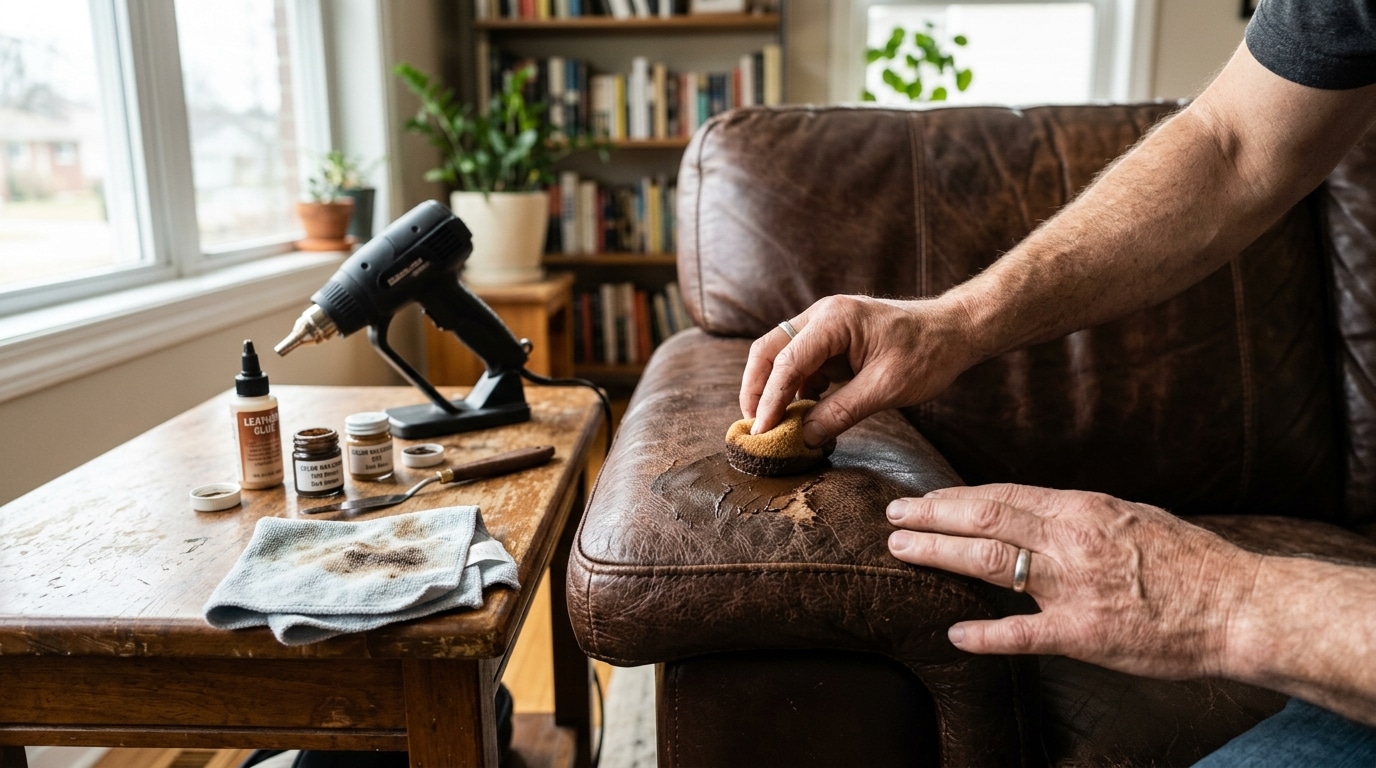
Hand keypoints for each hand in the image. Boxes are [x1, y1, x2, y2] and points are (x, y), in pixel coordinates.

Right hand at [739, 294, 976, 445]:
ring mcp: (825, 327)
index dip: (769, 399)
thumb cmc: (927, 353)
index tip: (761, 431)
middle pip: (769, 350)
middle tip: (754, 426)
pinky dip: (794, 390)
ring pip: (780, 357)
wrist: (954, 332)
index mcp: (834, 319)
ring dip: (772, 390)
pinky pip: (801, 365)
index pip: (786, 361)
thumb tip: (805, 437)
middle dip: (756, 388)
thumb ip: (841, 412)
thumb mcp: (886, 388)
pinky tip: (799, 416)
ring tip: (771, 426)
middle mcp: (822, 316)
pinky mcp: (831, 342)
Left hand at [885, 484, 1262, 679]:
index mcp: (1081, 509)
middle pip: (984, 519)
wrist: (1238, 604)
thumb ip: (1079, 516)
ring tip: (901, 550)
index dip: (954, 497)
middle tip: (892, 517)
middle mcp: (1070, 540)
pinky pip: (1023, 633)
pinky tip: (954, 634)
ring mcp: (1074, 586)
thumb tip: (1034, 512)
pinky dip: (984, 634)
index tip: (921, 498)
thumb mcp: (1130, 517)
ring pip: (990, 562)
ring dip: (938, 553)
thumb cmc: (1189, 561)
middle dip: (931, 516)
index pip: (1002, 495)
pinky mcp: (1084, 633)